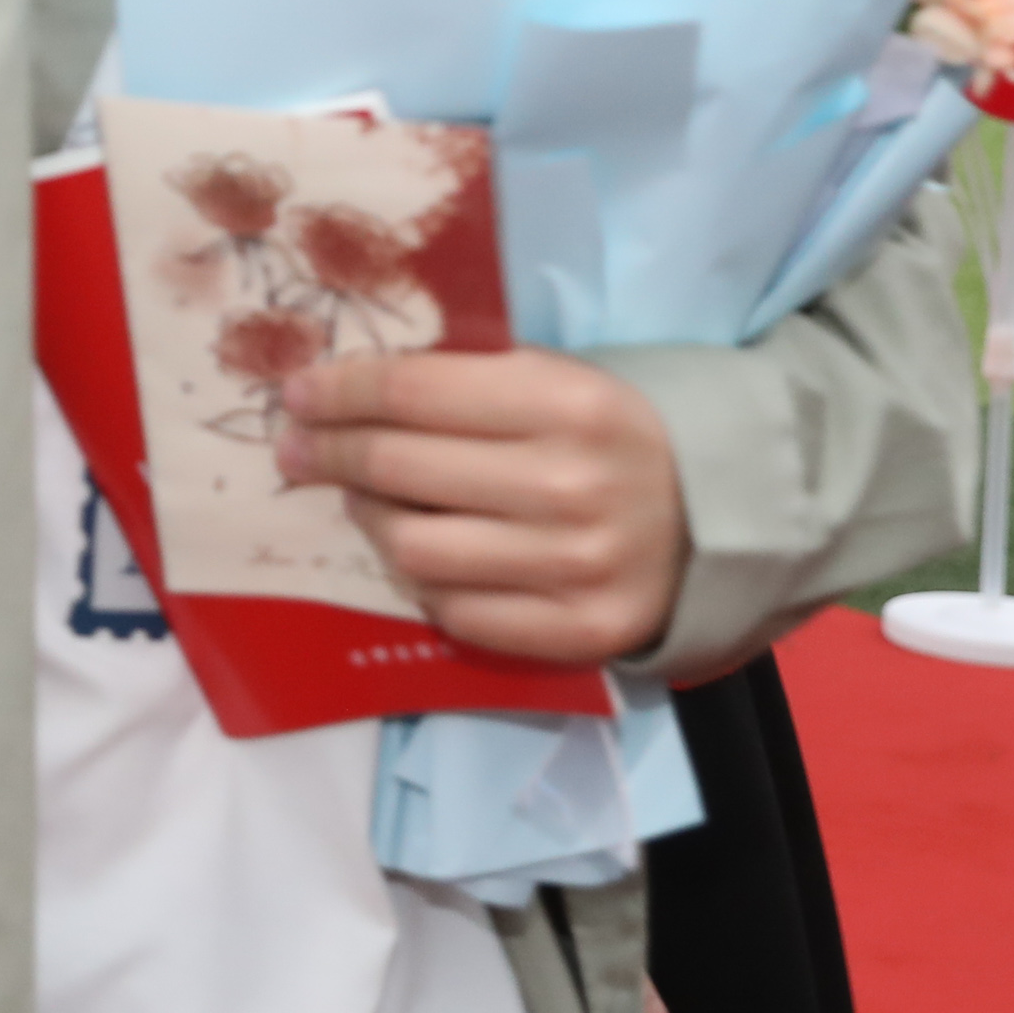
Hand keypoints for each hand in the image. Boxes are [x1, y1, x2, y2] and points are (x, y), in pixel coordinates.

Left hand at [275, 347, 685, 666]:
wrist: (716, 519)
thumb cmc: (611, 436)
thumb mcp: (557, 380)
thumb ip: (463, 382)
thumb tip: (338, 393)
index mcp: (567, 404)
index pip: (413, 393)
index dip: (339, 393)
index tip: (297, 395)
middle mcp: (571, 487)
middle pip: (400, 471)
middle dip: (331, 455)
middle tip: (298, 450)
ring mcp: (577, 568)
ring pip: (415, 550)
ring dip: (370, 522)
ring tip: (364, 503)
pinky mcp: (580, 632)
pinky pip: (457, 614)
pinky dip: (424, 585)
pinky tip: (422, 557)